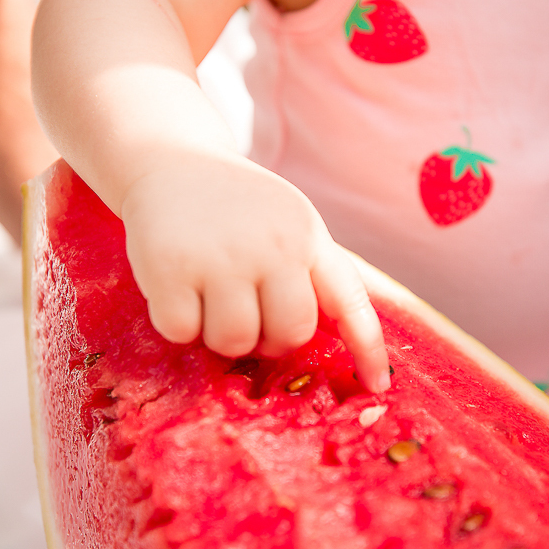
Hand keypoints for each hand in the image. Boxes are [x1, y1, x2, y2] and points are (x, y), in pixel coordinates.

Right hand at [120, 154, 390, 391]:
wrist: (170, 161)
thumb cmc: (235, 207)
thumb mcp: (286, 223)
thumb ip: (308, 273)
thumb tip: (332, 343)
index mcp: (308, 236)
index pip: (349, 301)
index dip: (368, 349)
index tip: (377, 387)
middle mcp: (274, 245)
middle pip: (289, 336)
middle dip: (266, 338)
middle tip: (245, 310)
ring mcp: (223, 256)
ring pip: (234, 342)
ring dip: (218, 334)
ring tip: (208, 295)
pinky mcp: (172, 267)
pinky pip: (181, 332)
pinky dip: (176, 322)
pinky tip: (175, 286)